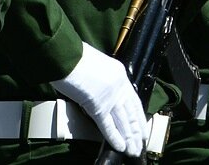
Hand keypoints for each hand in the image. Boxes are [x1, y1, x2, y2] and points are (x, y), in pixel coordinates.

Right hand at [51, 42, 146, 156]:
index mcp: (120, 74)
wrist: (67, 56)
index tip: (142, 129)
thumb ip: (103, 79)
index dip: (139, 117)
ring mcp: (110, 97)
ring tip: (133, 151)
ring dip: (129, 139)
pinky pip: (108, 125)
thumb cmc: (76, 58)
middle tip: (140, 145)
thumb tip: (100, 90)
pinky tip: (121, 147)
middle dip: (136, 132)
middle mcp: (119, 86)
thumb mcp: (98, 64)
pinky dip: (115, 137)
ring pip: (123, 122)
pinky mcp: (98, 106)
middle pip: (131, 114)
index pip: (134, 100)